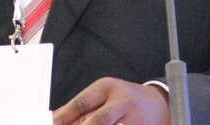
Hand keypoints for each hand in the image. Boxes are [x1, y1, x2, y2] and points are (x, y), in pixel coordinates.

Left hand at [52, 77, 169, 124]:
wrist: (159, 105)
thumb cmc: (124, 100)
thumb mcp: (104, 96)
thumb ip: (82, 110)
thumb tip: (57, 119)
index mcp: (107, 88)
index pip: (81, 103)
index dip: (64, 117)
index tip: (51, 123)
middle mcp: (121, 101)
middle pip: (97, 121)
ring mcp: (133, 119)